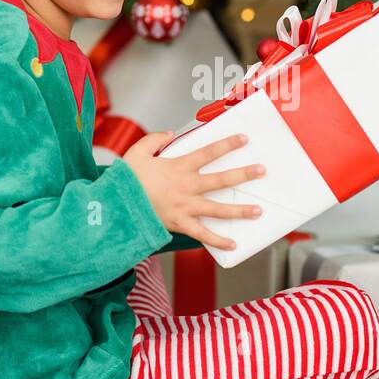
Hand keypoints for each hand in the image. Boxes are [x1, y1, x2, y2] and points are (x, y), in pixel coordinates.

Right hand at [122, 131, 265, 251]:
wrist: (116, 206)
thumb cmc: (126, 180)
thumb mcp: (137, 152)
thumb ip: (154, 139)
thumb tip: (170, 133)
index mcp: (178, 167)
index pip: (208, 152)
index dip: (227, 145)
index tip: (244, 140)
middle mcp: (187, 186)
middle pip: (221, 180)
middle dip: (243, 175)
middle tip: (262, 171)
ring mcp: (185, 207)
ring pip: (218, 209)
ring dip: (239, 210)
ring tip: (258, 211)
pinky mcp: (180, 224)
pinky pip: (202, 234)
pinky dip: (217, 241)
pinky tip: (233, 244)